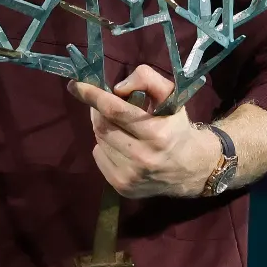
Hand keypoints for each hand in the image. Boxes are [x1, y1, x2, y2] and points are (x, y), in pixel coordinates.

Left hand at [68, 65, 219, 198]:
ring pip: (99, 140)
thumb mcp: (171, 96)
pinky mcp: (122, 187)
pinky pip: (99, 157)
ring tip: (119, 126)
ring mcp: (130, 176)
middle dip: (97, 110)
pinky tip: (121, 145)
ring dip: (103, 128)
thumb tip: (117, 88)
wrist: (190, 168)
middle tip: (103, 103)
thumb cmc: (176, 127)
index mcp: (157, 134)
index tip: (75, 84)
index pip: (115, 111)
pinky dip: (104, 146)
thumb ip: (148, 79)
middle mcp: (143, 158)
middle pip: (102, 126)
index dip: (92, 95)